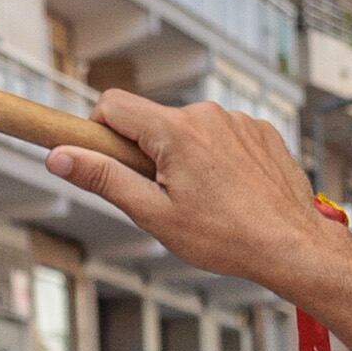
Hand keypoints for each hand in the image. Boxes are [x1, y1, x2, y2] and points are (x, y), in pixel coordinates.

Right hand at [44, 94, 344, 296]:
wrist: (293, 245)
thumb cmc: (225, 237)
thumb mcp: (153, 214)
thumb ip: (103, 179)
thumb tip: (59, 156)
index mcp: (175, 130)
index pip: (114, 105)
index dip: (99, 132)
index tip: (105, 161)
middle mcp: (207, 114)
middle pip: (152, 121)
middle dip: (146, 154)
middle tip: (164, 198)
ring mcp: (238, 120)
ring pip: (189, 130)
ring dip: (184, 157)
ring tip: (205, 201)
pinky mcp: (261, 130)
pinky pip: (222, 135)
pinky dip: (217, 158)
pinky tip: (231, 192)